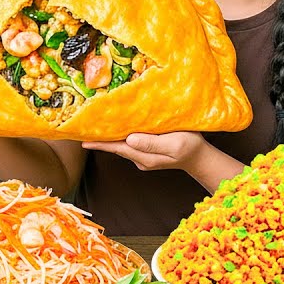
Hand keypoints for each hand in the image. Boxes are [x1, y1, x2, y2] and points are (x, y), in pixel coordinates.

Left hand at [82, 131, 207, 171]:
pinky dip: (122, 134)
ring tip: (95, 125)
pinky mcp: (147, 150)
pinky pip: (130, 142)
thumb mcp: (174, 144)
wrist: (200, 157)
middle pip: (116, 146)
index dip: (100, 144)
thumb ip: (152, 144)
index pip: (117, 148)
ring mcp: (142, 155)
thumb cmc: (190, 148)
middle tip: (83, 128)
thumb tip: (129, 139)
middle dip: (101, 138)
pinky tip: (117, 126)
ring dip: (110, 135)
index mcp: (144, 156)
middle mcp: (139, 158)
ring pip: (122, 144)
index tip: (83, 140)